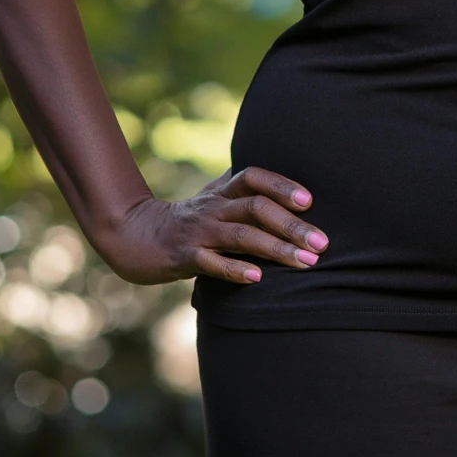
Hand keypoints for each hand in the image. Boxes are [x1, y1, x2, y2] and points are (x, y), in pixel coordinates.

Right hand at [94, 168, 326, 286]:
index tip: (310, 201)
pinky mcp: (183, 257)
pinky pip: (211, 262)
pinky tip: (258, 278)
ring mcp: (198, 232)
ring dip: (276, 249)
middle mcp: (213, 207)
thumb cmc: (186, 219)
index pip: (254, 177)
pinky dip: (235, 269)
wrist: (133, 235)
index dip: (282, 186)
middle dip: (292, 225)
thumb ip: (242, 189)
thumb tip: (283, 182)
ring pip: (241, 236)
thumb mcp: (213, 197)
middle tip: (322, 243)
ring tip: (305, 262)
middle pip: (256, 207)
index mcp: (222, 192)